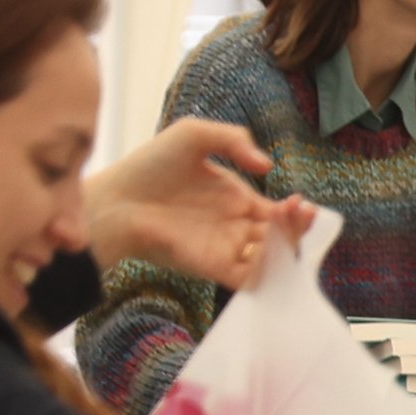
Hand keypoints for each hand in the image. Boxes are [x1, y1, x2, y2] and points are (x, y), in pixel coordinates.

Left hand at [85, 116, 301, 290]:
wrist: (116, 200)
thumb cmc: (149, 165)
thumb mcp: (194, 135)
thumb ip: (234, 139)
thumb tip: (267, 166)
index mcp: (235, 199)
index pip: (276, 212)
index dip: (294, 212)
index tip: (299, 203)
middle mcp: (234, 227)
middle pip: (280, 238)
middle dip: (297, 229)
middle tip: (299, 214)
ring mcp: (225, 249)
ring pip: (271, 260)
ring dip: (287, 249)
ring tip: (287, 228)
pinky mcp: (212, 268)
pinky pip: (249, 279)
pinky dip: (268, 272)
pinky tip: (272, 250)